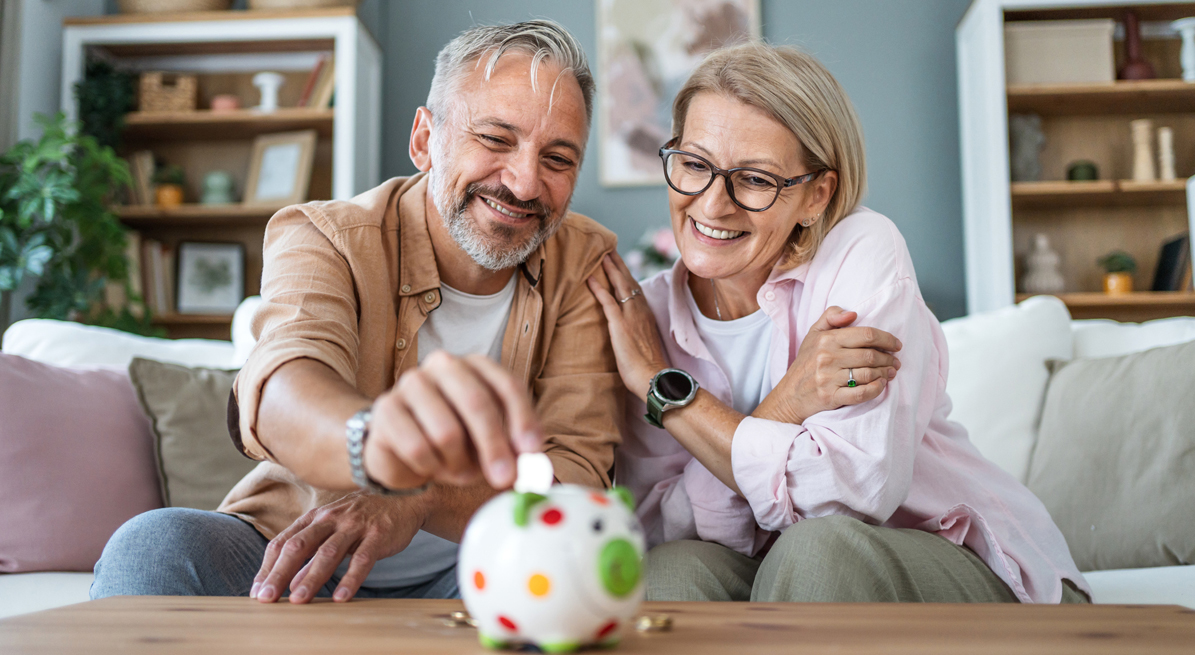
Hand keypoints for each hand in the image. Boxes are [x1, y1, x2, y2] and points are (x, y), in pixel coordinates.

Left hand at [250, 491, 422, 603]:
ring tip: (298, 601)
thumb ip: (311, 554)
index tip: (257, 592)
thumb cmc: (363, 517)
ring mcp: (355, 525)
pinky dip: (350, 578)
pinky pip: (362, 558)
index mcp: (315, 518)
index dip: (268, 567)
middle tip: (266, 598)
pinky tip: (340, 597)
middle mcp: (331, 519)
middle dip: (279, 573)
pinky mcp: (378, 534)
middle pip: (298, 546)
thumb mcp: (333, 531)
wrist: (404, 497)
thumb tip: (289, 582)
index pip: (283, 542)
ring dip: (311, 578)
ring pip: (328, 553)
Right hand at [365, 352, 543, 490]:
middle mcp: (443, 365)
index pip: (507, 386)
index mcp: (476, 366)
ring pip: (447, 432)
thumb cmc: (454, 440)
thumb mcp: (489, 441)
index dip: (523, 420)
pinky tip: (431, 465)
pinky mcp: (386, 409)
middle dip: (494, 446)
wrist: (400, 446)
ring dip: (458, 463)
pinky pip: (417, 448)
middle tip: (504, 478)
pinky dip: (431, 467)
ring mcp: (411, 384)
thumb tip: (534, 468)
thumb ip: (513, 449)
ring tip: (457, 469)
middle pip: (476, 403)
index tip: (532, 451)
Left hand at [587, 252, 670, 399]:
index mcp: (646, 315)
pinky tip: (589, 277)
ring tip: (599, 253)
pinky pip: (607, 301)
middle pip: (627, 280)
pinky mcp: (620, 325)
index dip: (626, 275)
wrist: (654, 377)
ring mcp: (630, 316)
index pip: (635, 288)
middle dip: (617, 264)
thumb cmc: (649, 368)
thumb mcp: (644, 344)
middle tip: (608, 248)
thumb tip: (629, 334)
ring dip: (609, 268)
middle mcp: (640, 311)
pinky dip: (598, 288)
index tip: (618, 262)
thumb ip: (636, 333)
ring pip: (619, 285)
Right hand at [753, 307, 901, 424]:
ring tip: (891, 373)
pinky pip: (860, 393)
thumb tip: (853, 313)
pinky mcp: (831, 397)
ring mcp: (829, 378)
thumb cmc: (806, 363)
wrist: (790, 394)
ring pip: (868, 374)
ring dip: (885, 374)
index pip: (866, 335)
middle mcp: (827, 357)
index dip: (886, 339)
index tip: (896, 345)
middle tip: (896, 362)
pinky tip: (881, 385)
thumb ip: (830, 317)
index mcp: (827, 339)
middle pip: (870, 355)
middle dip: (888, 359)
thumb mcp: (813, 334)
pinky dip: (875, 389)